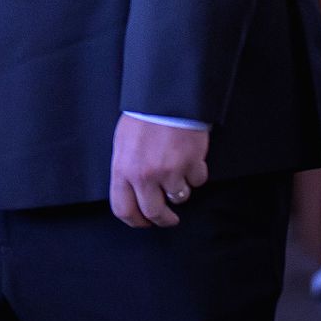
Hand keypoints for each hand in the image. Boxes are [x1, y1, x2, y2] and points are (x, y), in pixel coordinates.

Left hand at [109, 113, 209, 227]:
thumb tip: (130, 191)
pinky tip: (191, 158)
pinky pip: (197, 181)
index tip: (144, 222)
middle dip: (163, 219)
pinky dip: (196, 173)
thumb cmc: (144, 116)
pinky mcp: (191, 165)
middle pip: (154, 213)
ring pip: (178, 197)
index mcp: (122, 169)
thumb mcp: (123, 143)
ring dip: (180, 189)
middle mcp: (144, 175)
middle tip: (168, 218)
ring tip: (178, 171)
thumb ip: (125, 169)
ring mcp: (169, 172)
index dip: (134, 221)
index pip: (123, 209)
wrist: (167, 98)